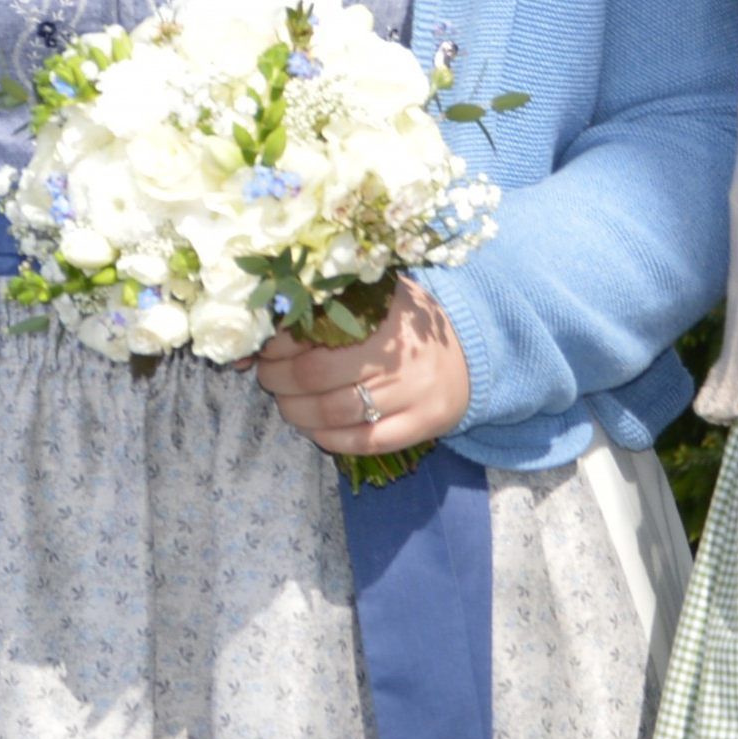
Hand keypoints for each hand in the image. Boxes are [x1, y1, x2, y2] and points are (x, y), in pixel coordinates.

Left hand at [255, 282, 469, 456]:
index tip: (264, 347)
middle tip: (268, 376)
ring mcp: (414, 394)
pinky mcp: (425, 425)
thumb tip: (271, 310)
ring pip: (337, 412)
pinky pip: (367, 442)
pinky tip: (314, 431)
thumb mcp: (378, 296)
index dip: (279, 344)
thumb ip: (331, 299)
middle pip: (317, 374)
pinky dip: (331, 440)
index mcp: (383, 315)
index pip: (314, 333)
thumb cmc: (407, 322)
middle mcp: (399, 355)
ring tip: (286, 404)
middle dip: (279, 379)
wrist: (473, 352)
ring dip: (298, 413)